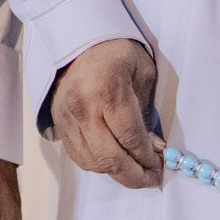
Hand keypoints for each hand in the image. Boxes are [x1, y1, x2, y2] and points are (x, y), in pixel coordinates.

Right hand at [47, 39, 161, 188]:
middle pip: (109, 158)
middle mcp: (83, 107)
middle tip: (151, 179)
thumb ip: (146, 110)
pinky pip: (78, 156)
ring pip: (92, 162)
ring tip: (135, 173)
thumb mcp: (142, 71)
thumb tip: (153, 146)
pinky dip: (98, 164)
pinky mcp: (58, 123)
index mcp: (107, 90)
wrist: (77, 40)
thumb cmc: (115, 51)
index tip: (160, 166)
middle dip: (134, 176)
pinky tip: (113, 161)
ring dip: (116, 173)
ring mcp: (67, 117)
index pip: (129, 138)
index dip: (147, 158)